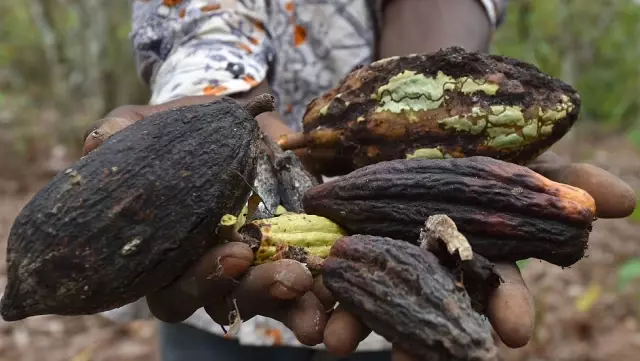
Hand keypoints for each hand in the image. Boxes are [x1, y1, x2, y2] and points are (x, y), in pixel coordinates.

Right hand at [83, 99, 330, 344]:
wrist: (231, 118)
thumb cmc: (176, 130)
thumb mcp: (143, 126)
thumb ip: (118, 134)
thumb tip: (100, 144)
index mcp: (173, 255)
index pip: (178, 290)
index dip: (203, 281)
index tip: (234, 252)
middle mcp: (218, 268)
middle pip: (236, 300)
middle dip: (263, 292)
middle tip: (292, 279)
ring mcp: (263, 261)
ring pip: (279, 301)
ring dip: (303, 308)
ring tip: (326, 311)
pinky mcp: (301, 246)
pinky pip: (319, 279)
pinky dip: (334, 288)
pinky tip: (351, 288)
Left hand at [317, 150, 636, 359]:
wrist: (400, 119)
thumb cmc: (466, 142)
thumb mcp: (515, 154)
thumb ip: (561, 181)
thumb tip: (627, 201)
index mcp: (477, 255)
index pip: (499, 289)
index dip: (508, 308)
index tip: (513, 331)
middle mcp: (431, 269)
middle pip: (428, 309)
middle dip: (423, 336)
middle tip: (415, 359)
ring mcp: (384, 262)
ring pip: (370, 303)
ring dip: (355, 324)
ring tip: (338, 341)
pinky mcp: (341, 248)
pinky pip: (326, 279)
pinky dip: (314, 295)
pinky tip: (304, 312)